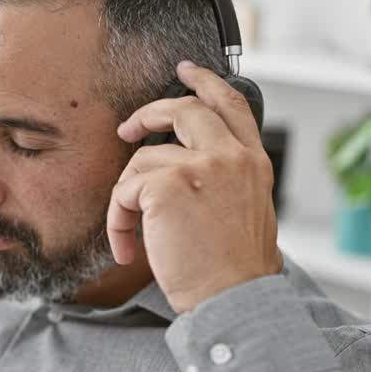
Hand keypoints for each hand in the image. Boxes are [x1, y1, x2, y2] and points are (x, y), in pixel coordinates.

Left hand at [107, 61, 282, 313]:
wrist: (234, 300)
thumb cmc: (234, 271)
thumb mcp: (244, 213)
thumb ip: (223, 181)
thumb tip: (182, 169)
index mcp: (253, 163)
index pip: (231, 105)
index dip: (205, 82)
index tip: (186, 70)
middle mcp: (231, 157)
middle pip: (183, 109)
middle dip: (148, 113)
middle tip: (128, 128)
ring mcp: (200, 167)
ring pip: (142, 159)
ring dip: (126, 199)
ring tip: (133, 236)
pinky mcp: (166, 185)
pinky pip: (124, 191)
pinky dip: (117, 221)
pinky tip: (128, 249)